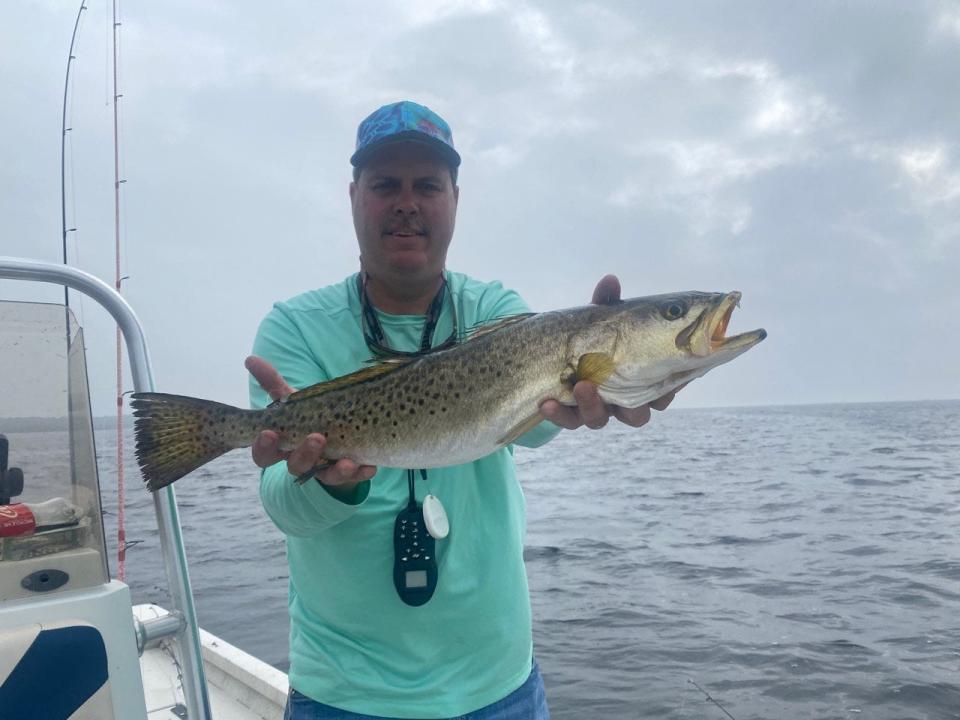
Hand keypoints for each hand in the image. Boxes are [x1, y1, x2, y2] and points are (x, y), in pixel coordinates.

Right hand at [245, 356, 376, 494]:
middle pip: (295, 466)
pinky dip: (360, 472)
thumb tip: (250, 359)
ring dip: (336, 470)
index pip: (264, 453)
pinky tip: (370, 466)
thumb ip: (271, 382)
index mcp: (283, 446)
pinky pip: (353, 478)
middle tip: (317, 437)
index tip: (269, 432)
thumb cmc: (307, 418)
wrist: (333, 439)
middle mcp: (301, 461)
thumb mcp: (291, 402)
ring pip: (326, 476)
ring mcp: (324, 469)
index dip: (264, 446)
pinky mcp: (345, 473)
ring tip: (347, 460)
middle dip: (304, 454)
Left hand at [538, 275, 681, 429]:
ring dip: (592, 406)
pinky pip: (568, 421)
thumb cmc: (592, 338)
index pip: (663, 393)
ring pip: (600, 420)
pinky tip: (548, 402)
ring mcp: (595, 409)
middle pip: (637, 416)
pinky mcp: (570, 414)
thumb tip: (610, 280)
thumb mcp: (599, 320)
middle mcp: (620, 400)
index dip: (669, 392)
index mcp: (638, 379)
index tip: (669, 384)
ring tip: (581, 386)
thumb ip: (606, 304)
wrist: (553, 355)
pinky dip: (559, 414)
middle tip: (627, 396)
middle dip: (634, 408)